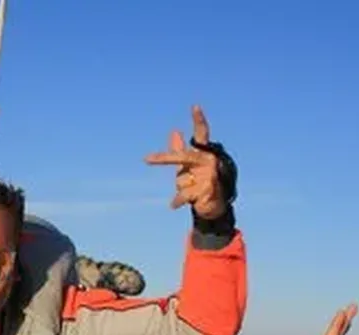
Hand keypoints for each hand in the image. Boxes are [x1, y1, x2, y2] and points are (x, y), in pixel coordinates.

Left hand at [144, 105, 225, 219]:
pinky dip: (177, 201)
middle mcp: (207, 161)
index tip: (195, 106)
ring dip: (180, 189)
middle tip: (146, 159)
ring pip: (183, 180)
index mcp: (202, 153)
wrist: (212, 203)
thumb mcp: (185, 165)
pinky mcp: (207, 191)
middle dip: (164, 158)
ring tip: (174, 202)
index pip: (201, 133)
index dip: (198, 120)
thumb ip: (178, 148)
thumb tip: (175, 130)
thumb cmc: (198, 180)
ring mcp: (209, 176)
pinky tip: (172, 205)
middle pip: (183, 157)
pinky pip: (185, 196)